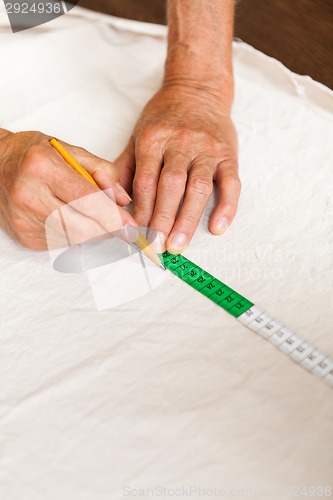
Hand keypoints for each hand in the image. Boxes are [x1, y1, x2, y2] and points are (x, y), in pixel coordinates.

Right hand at [0, 130, 134, 249]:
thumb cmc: (33, 155)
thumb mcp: (69, 150)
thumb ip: (102, 171)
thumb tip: (124, 200)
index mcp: (42, 168)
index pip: (86, 199)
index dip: (113, 216)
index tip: (132, 226)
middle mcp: (29, 196)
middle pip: (81, 227)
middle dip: (107, 229)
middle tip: (121, 225)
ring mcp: (24, 220)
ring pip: (74, 238)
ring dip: (93, 232)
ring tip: (92, 214)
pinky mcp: (25, 237)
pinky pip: (62, 243)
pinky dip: (76, 234)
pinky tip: (71, 218)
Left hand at [115, 83, 240, 253]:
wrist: (198, 89)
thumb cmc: (165, 117)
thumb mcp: (138, 134)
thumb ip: (126, 166)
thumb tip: (112, 201)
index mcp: (154, 139)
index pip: (145, 180)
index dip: (140, 210)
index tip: (136, 234)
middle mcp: (181, 143)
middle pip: (171, 186)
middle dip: (162, 219)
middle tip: (156, 246)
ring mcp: (207, 149)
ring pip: (198, 187)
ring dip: (188, 219)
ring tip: (179, 245)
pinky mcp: (228, 154)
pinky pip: (231, 183)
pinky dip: (226, 207)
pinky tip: (218, 227)